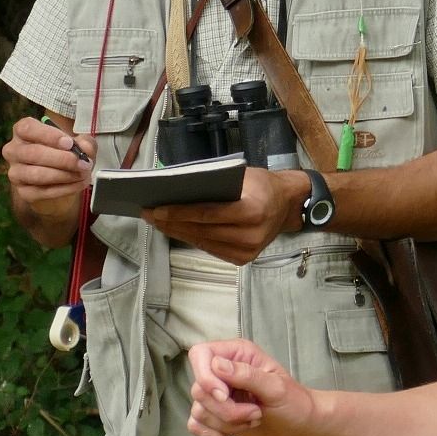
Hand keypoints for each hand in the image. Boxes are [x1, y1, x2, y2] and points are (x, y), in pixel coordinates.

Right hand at [3, 117, 95, 209]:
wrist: (64, 180)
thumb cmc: (67, 154)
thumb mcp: (79, 143)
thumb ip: (84, 142)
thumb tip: (85, 149)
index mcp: (23, 132)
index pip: (27, 129)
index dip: (49, 136)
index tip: (69, 143)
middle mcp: (14, 151)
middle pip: (33, 153)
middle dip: (62, 159)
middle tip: (83, 163)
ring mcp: (16, 172)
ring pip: (37, 174)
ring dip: (64, 175)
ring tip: (83, 174)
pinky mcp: (24, 191)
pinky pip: (43, 191)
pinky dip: (65, 188)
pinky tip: (78, 183)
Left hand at [144, 165, 310, 263]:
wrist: (288, 205)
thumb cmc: (262, 184)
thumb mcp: (241, 176)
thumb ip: (214, 186)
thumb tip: (176, 191)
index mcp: (252, 211)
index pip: (206, 214)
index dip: (178, 213)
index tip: (154, 209)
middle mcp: (251, 235)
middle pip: (201, 230)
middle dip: (171, 223)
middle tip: (148, 214)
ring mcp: (248, 250)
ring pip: (203, 242)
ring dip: (178, 232)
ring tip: (157, 222)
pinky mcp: (244, 259)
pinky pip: (211, 249)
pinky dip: (192, 239)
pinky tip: (177, 230)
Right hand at [187, 338, 318, 435]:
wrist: (299, 427)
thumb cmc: (294, 402)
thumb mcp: (276, 387)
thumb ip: (248, 375)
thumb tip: (217, 365)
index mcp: (237, 355)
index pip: (200, 354)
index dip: (206, 376)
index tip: (224, 395)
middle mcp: (221, 372)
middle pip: (199, 389)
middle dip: (226, 409)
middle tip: (255, 413)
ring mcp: (215, 395)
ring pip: (198, 410)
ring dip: (226, 422)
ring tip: (253, 419)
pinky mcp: (213, 415)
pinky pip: (195, 426)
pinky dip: (214, 433)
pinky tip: (235, 431)